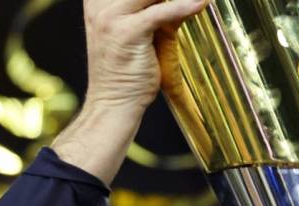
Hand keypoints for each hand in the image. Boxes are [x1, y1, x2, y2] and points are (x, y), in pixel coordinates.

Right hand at [82, 0, 208, 113]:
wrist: (113, 103)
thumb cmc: (125, 70)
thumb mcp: (133, 30)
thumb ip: (147, 9)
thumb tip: (174, 0)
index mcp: (98, 1)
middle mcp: (100, 4)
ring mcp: (112, 17)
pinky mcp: (128, 32)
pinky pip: (162, 12)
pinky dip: (184, 6)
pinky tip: (200, 3)